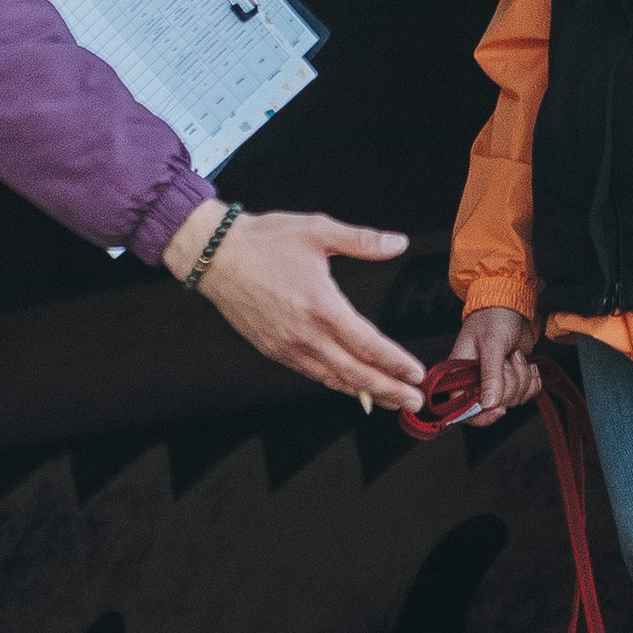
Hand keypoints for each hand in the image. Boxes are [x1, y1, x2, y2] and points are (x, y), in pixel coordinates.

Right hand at [163, 203, 423, 411]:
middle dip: (388, 390)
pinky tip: (351, 385)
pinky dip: (336, 383)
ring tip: (391, 400)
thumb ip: (362, 240)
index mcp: (321, 306)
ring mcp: (286, 346)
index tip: (417, 373)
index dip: (395, 362)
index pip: (367, 344)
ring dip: (365, 392)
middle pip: (354, 373)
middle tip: (414, 402)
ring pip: (333, 379)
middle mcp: (304, 334)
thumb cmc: (265, 240)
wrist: (214, 255)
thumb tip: (398, 243)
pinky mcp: (273, 349)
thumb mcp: (317, 230)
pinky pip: (311, 373)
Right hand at [450, 306, 541, 426]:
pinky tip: (527, 364)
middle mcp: (476, 382)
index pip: (463, 408)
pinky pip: (527, 394)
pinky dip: (532, 380)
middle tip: (507, 361)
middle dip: (509, 384)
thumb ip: (490, 374)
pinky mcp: (513, 380)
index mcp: (459, 374)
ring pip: (514, 400)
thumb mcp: (491, 343)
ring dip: (522, 378)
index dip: (481, 414)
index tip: (499, 408)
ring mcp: (496, 382)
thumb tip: (489, 404)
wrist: (512, 305)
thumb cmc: (493, 317)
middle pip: (495, 406)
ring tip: (516, 356)